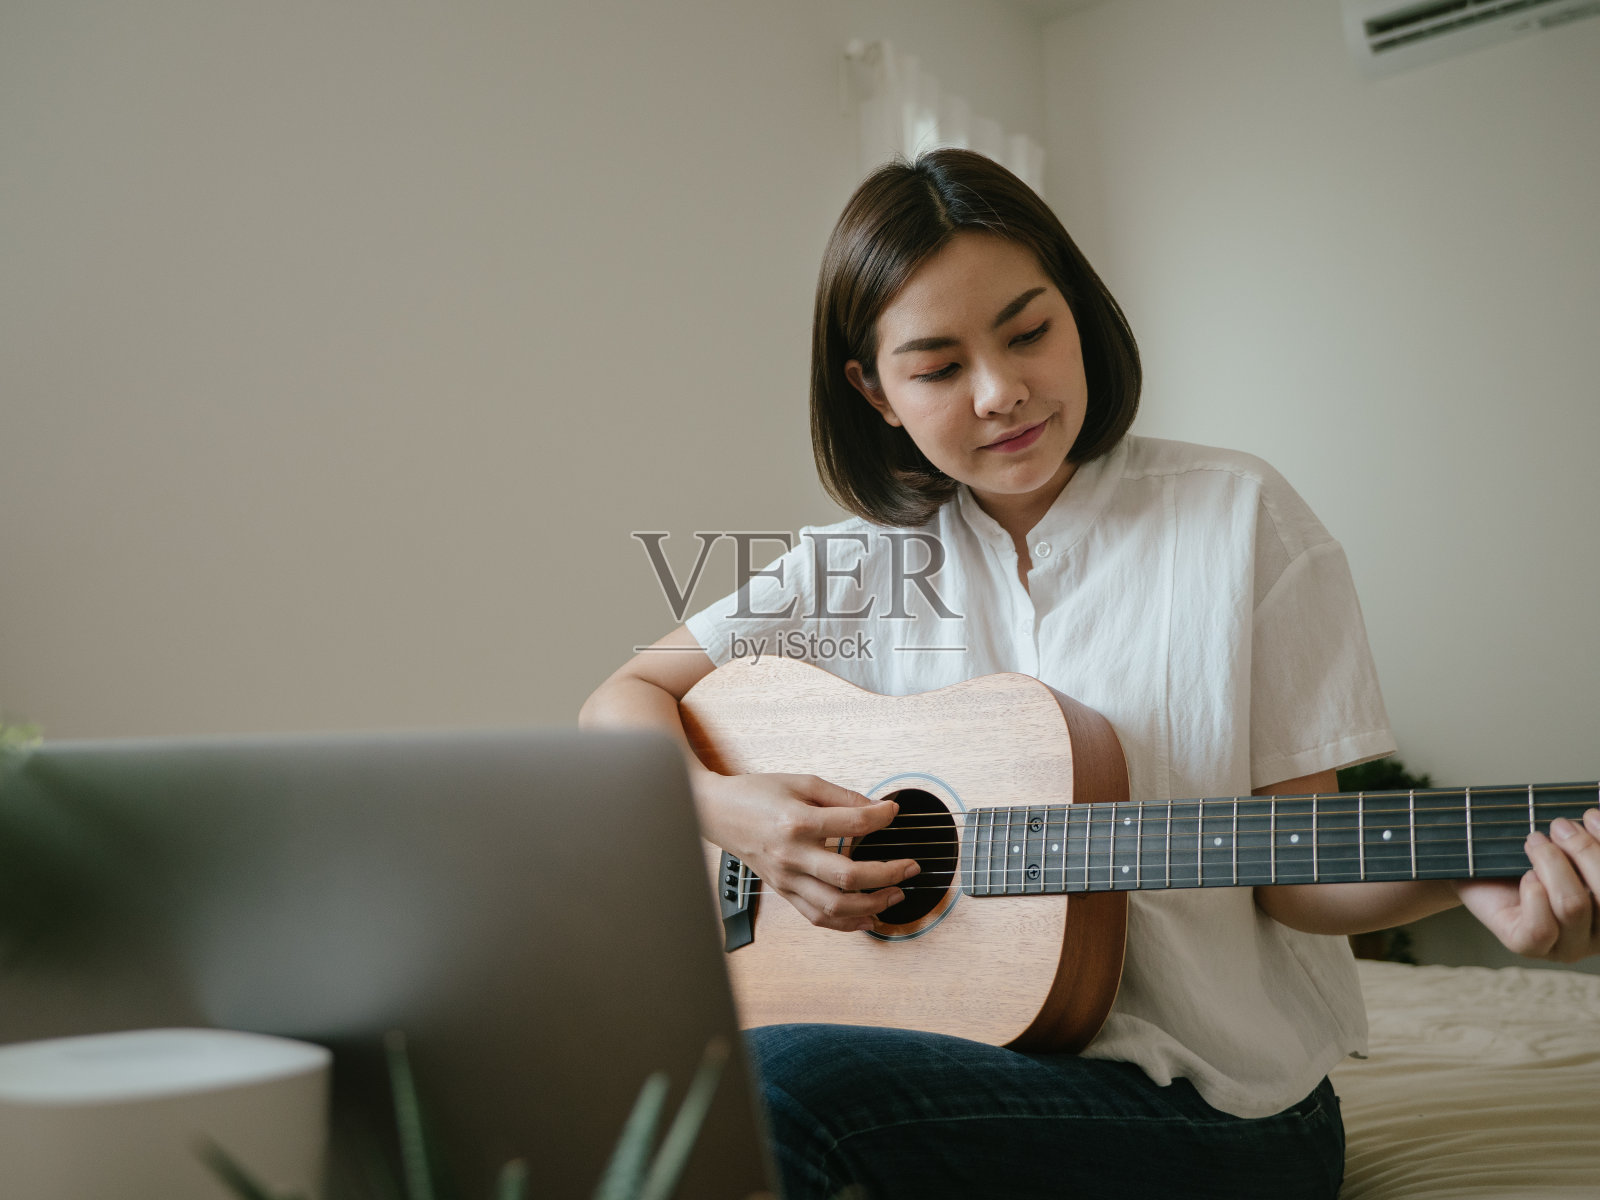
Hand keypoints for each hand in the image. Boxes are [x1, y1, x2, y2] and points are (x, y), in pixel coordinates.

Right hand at [698, 772, 920, 931]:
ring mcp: (787, 879)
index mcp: (797, 822)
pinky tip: (868, 916)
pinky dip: (846, 922)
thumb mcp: (802, 782)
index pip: (852, 824)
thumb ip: (842, 797)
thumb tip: (876, 808)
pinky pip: (817, 916)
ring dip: (872, 905)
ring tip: (895, 894)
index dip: (880, 818)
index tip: (893, 813)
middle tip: (910, 866)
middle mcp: (792, 855)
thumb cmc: (757, 795)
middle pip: (848, 876)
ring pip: (834, 906)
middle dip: (887, 874)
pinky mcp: (784, 892)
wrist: (718, 812)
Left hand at [1453, 808, 1599, 962]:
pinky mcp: (1530, 948)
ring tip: (1535, 841)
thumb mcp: (1566, 846)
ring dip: (1552, 864)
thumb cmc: (1528, 857)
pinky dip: (1533, 893)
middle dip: (1584, 852)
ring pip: (1573, 906)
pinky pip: (1540, 927)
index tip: (1589, 814)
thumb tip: (1597, 817)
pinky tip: (1526, 876)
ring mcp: (1567, 947)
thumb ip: (1589, 843)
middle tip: (1559, 826)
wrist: (1480, 871)